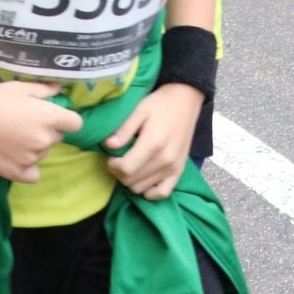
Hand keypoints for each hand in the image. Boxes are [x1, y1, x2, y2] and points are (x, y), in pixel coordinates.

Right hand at [0, 80, 81, 181]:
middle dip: (47, 131)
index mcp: (49, 118)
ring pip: (42, 153)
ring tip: (13, 138)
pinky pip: (33, 174)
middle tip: (25, 124)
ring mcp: (32, 158)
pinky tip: (16, 158)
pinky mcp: (18, 173)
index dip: (66, 119)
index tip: (54, 116)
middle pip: (57, 137)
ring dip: (34, 147)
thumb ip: (44, 90)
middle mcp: (45, 140)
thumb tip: (59, 89)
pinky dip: (28, 167)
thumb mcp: (19, 87)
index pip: (76, 124)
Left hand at [104, 83, 202, 199]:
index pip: (125, 169)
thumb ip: (123, 129)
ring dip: (131, 180)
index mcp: (153, 143)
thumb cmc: (160, 104)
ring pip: (142, 189)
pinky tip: (143, 179)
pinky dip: (149, 191)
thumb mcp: (139, 110)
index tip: (111, 156)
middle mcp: (164, 159)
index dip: (112, 165)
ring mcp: (173, 167)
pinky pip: (162, 193)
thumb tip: (107, 145)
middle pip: (131, 181)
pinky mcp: (179, 171)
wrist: (185, 100)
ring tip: (131, 165)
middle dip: (119, 173)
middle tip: (119, 159)